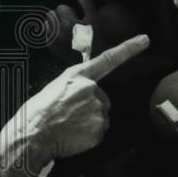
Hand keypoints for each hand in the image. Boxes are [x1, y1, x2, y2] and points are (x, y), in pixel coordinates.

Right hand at [0, 34, 149, 167]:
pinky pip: (98, 133)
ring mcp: (97, 109)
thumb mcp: (55, 87)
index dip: (129, 48)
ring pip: (100, 116)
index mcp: (78, 76)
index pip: (108, 59)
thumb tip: (87, 93)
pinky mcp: (98, 129)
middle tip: (69, 115)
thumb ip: (75, 85)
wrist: (33, 134)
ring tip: (68, 125)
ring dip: (88, 122)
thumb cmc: (39, 111)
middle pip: (102, 99)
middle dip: (90, 107)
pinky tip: (73, 135)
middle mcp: (91, 89)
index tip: (145, 39)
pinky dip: (88, 137)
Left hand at [43, 0, 97, 65]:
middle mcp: (58, 31)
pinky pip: (46, 36)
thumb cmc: (96, 37)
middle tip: (69, 22)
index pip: (60, 8)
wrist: (93, 58)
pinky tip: (61, 37)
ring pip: (46, 24)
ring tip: (64, 29)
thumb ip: (86, 3)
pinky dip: (52, 34)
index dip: (68, 11)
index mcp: (68, 22)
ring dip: (54, 25)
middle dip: (59, 16)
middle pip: (50, 15)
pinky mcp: (52, 48)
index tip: (75, 16)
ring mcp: (53, 40)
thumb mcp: (94, 19)